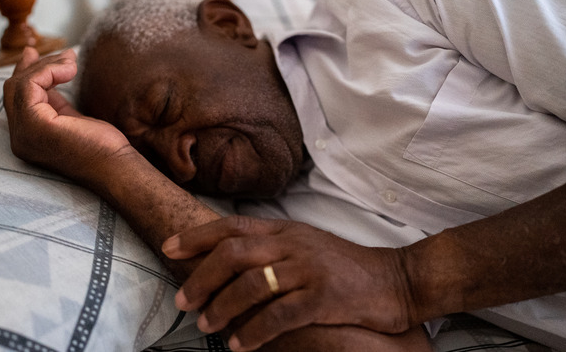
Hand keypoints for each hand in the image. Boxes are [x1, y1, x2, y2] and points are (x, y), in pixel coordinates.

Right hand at [3, 47, 132, 180]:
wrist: (115, 166)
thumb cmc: (101, 145)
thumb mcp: (71, 117)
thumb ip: (55, 100)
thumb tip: (49, 73)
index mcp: (27, 137)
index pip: (16, 98)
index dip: (27, 73)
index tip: (42, 54)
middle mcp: (19, 138)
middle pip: (13, 89)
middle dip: (36, 66)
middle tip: (65, 55)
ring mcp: (23, 134)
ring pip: (19, 84)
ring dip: (47, 67)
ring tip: (72, 63)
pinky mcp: (35, 125)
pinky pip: (29, 85)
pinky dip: (48, 71)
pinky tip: (70, 71)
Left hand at [162, 216, 416, 350]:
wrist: (395, 280)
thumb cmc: (345, 266)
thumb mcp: (305, 246)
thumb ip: (271, 247)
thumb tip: (227, 259)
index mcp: (285, 231)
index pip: (232, 226)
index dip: (197, 236)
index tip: (169, 248)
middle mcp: (293, 245)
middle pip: (234, 253)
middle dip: (202, 276)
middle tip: (183, 300)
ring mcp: (308, 269)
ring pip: (251, 284)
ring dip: (222, 306)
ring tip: (207, 324)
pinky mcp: (324, 297)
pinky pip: (279, 315)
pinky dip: (254, 331)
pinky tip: (240, 345)